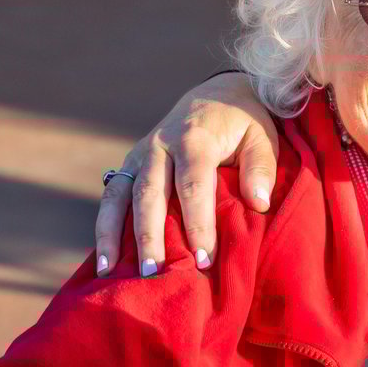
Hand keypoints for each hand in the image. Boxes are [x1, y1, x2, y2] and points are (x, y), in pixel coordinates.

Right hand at [95, 72, 277, 275]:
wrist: (218, 93)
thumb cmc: (244, 123)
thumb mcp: (262, 137)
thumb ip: (261, 168)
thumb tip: (258, 204)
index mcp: (195, 138)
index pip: (193, 185)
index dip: (198, 223)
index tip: (205, 259)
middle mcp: (160, 145)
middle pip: (150, 194)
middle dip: (151, 236)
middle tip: (154, 273)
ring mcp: (140, 154)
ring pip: (120, 195)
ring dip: (114, 235)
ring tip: (112, 273)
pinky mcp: (130, 164)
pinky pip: (112, 196)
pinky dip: (105, 227)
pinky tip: (105, 260)